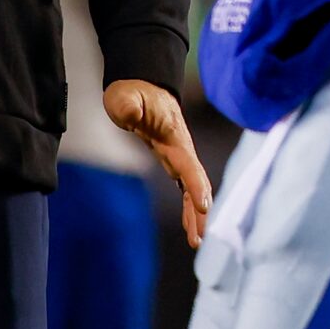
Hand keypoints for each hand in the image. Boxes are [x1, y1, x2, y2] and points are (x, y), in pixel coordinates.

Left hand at [103, 78, 212, 248]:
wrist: (142, 86)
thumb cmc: (133, 92)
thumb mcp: (125, 96)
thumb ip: (128, 104)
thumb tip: (129, 114)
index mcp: (174, 138)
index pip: (189, 165)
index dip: (197, 186)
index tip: (204, 207)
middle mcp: (182, 150)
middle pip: (197, 184)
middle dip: (201, 211)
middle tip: (201, 238)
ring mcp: (180, 157)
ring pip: (193, 190)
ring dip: (197, 215)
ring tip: (197, 242)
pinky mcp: (174, 161)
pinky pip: (186, 189)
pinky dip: (191, 208)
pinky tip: (192, 227)